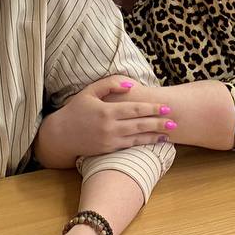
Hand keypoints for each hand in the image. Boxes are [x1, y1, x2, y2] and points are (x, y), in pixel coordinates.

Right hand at [58, 76, 175, 153]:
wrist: (59, 136)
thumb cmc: (75, 110)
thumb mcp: (90, 91)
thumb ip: (110, 84)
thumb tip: (131, 84)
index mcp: (106, 111)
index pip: (135, 109)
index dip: (152, 108)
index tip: (166, 107)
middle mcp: (110, 127)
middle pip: (140, 124)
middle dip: (159, 123)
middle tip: (174, 121)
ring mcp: (109, 140)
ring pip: (137, 138)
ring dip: (155, 136)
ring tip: (170, 134)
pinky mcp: (108, 150)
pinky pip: (130, 147)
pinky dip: (144, 144)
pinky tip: (154, 142)